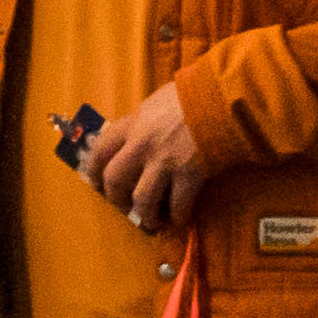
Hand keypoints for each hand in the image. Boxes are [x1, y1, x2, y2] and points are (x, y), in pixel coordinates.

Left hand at [79, 75, 215, 222]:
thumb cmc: (194, 94)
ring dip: (146, 215)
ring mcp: (165, 160)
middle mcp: (142, 143)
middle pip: (115, 179)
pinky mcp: (189, 173)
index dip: (93, 170)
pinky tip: (179, 218)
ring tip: (152, 222)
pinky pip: (177, 204)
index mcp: (133, 123)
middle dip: (116, 199)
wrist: (225, 98)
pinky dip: (177, 216)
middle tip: (124, 207)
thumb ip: (144, 120)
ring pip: (142, 199)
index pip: (100, 150)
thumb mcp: (159, 101)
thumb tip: (135, 134)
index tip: (96, 183)